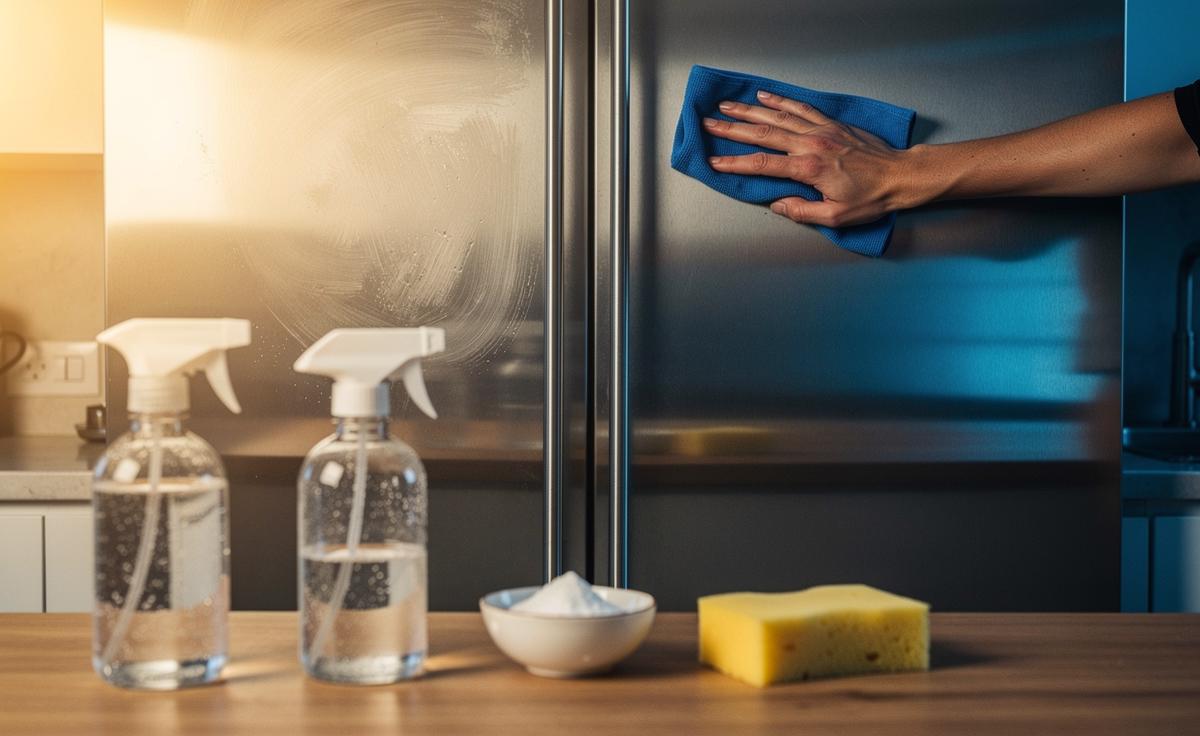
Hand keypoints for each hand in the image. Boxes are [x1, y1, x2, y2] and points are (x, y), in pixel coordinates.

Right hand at [705, 90, 918, 226]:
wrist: (901, 176)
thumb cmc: (872, 198)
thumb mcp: (835, 217)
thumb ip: (802, 211)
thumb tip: (778, 204)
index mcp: (809, 169)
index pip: (763, 165)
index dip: (735, 163)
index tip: (715, 161)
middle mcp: (811, 144)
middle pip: (763, 133)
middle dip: (733, 128)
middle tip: (709, 124)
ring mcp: (821, 130)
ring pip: (778, 116)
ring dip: (750, 110)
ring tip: (727, 105)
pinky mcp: (831, 123)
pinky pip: (801, 108)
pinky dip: (781, 100)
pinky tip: (765, 96)